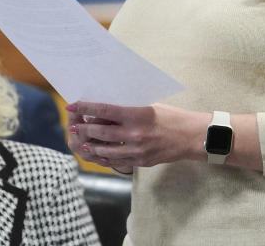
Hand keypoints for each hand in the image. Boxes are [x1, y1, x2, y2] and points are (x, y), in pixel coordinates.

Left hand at [65, 102, 207, 171]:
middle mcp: (135, 133)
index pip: (104, 110)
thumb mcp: (150, 106)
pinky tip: (98, 154)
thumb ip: (129, 110)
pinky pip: (117, 161)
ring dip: (91, 145)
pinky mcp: (140, 161)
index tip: (72, 104)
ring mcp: (137, 150)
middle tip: (73, 125)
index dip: (85, 107)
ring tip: (82, 142)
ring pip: (105, 150)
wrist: (191, 137)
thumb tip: (106, 110)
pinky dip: (105, 157)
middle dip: (83, 128)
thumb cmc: (172, 117)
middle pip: (100, 132)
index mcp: (137, 115)